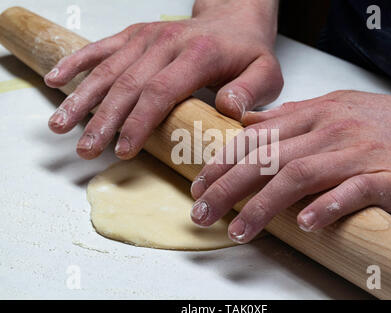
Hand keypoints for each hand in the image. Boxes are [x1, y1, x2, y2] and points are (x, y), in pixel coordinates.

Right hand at [45, 0, 281, 159]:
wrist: (235, 17)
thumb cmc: (248, 51)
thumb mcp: (267, 73)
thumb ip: (251, 91)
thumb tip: (229, 109)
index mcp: (198, 55)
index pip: (160, 92)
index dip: (138, 122)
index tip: (123, 150)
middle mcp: (166, 42)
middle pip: (127, 85)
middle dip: (103, 121)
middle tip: (85, 149)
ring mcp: (147, 36)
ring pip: (108, 69)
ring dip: (82, 98)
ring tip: (60, 125)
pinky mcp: (136, 34)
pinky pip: (101, 47)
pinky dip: (76, 63)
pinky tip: (56, 80)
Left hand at [190, 90, 390, 242]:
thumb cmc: (388, 124)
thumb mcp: (335, 108)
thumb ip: (291, 116)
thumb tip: (251, 123)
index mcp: (315, 114)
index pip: (256, 137)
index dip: (222, 161)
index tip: (200, 184)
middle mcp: (331, 130)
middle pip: (268, 157)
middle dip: (227, 186)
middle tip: (201, 211)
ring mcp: (359, 152)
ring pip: (300, 175)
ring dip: (264, 205)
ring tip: (237, 230)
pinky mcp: (389, 176)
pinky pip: (353, 191)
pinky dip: (326, 206)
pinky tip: (304, 224)